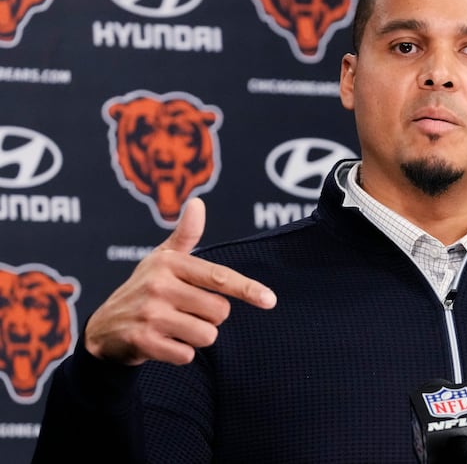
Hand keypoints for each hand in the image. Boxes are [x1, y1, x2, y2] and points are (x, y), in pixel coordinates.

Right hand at [84, 197, 276, 365]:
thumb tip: (198, 203)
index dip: (248, 289)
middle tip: (187, 311)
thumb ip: (186, 235)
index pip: (219, 277)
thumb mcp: (161, 259)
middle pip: (220, 311)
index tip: (270, 300)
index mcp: (170, 264)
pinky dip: (181, 353)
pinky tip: (164, 342)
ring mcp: (150, 315)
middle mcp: (159, 286)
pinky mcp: (143, 342)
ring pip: (207, 335)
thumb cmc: (143, 289)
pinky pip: (187, 355)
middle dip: (211, 316)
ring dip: (197, 336)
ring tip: (176, 327)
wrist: (103, 328)